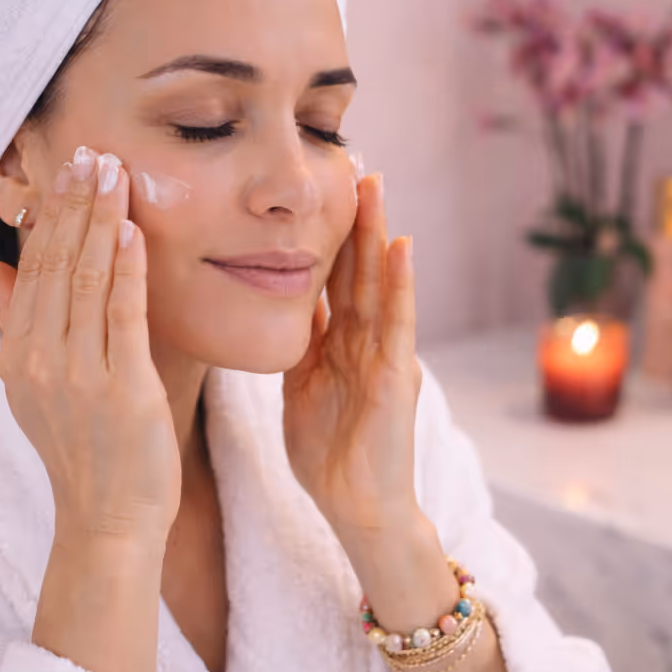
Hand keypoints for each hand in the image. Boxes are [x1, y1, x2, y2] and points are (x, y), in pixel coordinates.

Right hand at [0, 148, 179, 551]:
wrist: (108, 520)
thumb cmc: (85, 450)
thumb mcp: (37, 385)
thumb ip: (17, 322)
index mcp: (17, 355)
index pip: (30, 269)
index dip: (49, 215)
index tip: (66, 168)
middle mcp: (38, 361)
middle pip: (53, 264)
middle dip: (73, 204)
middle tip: (90, 152)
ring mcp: (78, 376)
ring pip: (84, 280)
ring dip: (99, 221)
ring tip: (113, 173)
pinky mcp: (122, 388)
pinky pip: (121, 315)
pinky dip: (125, 268)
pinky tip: (132, 230)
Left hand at [283, 171, 421, 534]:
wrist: (358, 508)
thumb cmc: (329, 455)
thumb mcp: (301, 388)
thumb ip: (297, 348)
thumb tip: (270, 310)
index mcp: (337, 344)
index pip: (328, 278)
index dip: (323, 235)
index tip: (313, 190)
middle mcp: (364, 341)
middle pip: (356, 269)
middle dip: (353, 218)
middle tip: (351, 163)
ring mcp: (384, 356)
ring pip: (379, 283)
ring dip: (377, 233)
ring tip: (375, 185)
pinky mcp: (397, 377)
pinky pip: (399, 323)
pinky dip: (401, 284)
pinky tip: (401, 248)